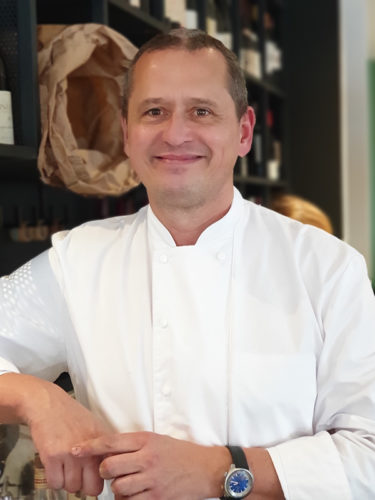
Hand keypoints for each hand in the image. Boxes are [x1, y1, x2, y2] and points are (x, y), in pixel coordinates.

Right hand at [21, 377, 108, 495]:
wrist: (48, 404)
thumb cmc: (71, 415)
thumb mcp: (96, 427)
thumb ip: (104, 448)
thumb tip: (112, 468)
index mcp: (102, 442)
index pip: (109, 474)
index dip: (101, 479)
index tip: (94, 478)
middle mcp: (89, 449)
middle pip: (91, 488)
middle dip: (84, 484)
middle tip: (78, 474)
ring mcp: (71, 454)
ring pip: (72, 487)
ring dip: (67, 481)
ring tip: (64, 466)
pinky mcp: (53, 456)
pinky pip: (55, 483)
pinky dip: (53, 480)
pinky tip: (55, 467)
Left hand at [71, 431, 230, 499]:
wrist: (207, 469)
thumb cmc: (181, 453)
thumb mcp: (158, 440)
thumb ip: (135, 445)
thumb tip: (109, 452)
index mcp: (146, 440)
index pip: (111, 441)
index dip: (90, 446)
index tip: (75, 449)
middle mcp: (147, 458)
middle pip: (109, 466)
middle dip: (105, 470)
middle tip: (113, 471)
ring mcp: (152, 479)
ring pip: (118, 487)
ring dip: (119, 488)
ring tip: (130, 482)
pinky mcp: (157, 497)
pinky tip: (137, 493)